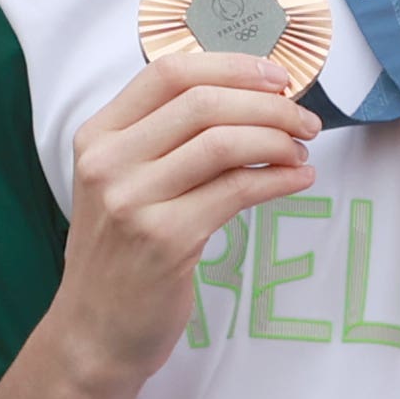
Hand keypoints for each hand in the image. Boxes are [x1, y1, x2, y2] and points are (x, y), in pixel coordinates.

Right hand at [52, 52, 322, 391]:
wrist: (95, 331)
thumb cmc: (121, 254)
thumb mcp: (122, 184)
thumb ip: (163, 140)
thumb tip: (247, 96)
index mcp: (97, 137)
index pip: (168, 74)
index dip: (230, 67)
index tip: (275, 76)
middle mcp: (108, 163)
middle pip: (203, 103)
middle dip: (268, 104)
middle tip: (304, 118)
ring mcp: (133, 201)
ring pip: (224, 143)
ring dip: (278, 140)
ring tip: (302, 152)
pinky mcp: (166, 239)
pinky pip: (237, 190)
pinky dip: (279, 179)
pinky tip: (298, 180)